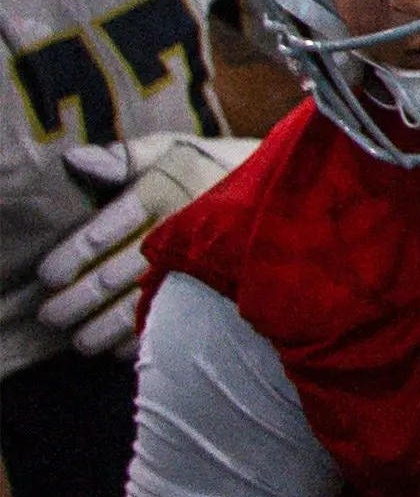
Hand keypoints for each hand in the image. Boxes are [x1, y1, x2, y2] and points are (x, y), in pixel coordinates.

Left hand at [35, 134, 254, 357]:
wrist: (292, 188)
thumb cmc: (219, 167)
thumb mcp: (176, 149)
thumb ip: (126, 157)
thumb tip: (76, 162)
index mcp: (162, 191)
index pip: (104, 230)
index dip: (73, 256)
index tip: (50, 275)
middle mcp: (180, 228)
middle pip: (117, 272)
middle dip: (81, 299)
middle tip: (53, 317)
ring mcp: (205, 260)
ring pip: (144, 300)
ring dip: (107, 326)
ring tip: (83, 342)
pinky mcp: (224, 283)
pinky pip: (182, 314)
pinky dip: (150, 334)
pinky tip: (127, 346)